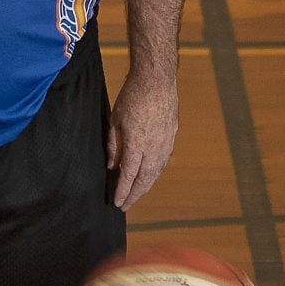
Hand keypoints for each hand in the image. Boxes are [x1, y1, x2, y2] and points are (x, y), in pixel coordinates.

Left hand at [106, 70, 177, 209]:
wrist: (156, 80)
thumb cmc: (132, 96)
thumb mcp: (115, 121)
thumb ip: (114, 146)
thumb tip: (113, 165)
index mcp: (136, 143)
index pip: (129, 175)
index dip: (123, 191)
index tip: (117, 202)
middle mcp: (153, 147)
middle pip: (144, 179)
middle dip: (134, 194)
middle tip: (125, 206)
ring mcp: (165, 143)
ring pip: (155, 172)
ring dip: (145, 186)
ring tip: (136, 195)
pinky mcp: (171, 137)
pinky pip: (163, 161)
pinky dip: (155, 174)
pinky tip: (150, 177)